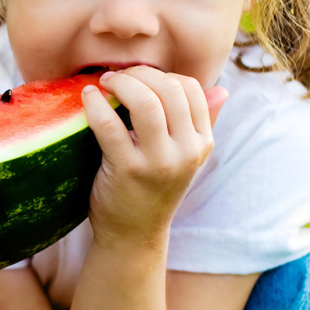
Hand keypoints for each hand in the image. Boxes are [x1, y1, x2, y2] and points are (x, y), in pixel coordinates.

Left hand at [80, 67, 227, 247]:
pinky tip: (87, 97)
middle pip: (169, 89)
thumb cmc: (152, 190)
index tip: (138, 78)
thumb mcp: (185, 158)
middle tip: (115, 76)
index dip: (162, 74)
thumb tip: (222, 90)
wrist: (133, 236)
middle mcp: (187, 151)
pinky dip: (96, 104)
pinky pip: (110, 125)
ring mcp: (159, 162)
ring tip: (103, 82)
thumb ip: (201, 124)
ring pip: (146, 101)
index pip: (191, 89)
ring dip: (121, 83)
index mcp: (202, 143)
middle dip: (139, 73)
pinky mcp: (129, 170)